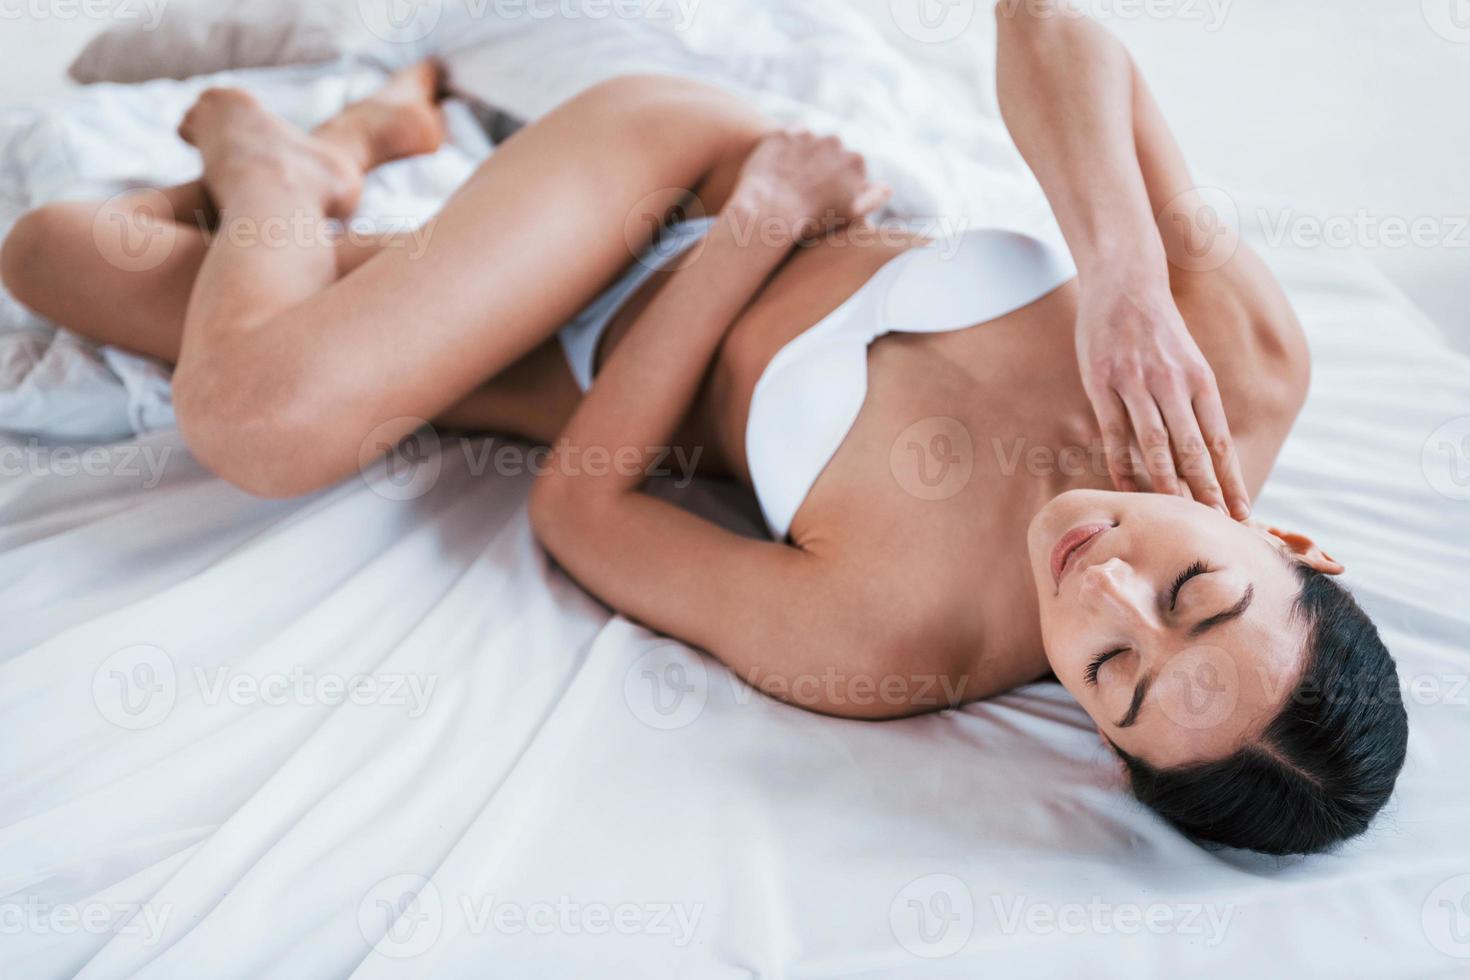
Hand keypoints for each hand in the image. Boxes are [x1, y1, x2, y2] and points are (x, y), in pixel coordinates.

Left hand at [729, 128, 890, 238]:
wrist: (770, 211)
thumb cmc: (813, 219)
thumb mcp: (852, 213)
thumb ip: (874, 197)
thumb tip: (887, 187)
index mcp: (857, 160)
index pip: (852, 170)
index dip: (841, 185)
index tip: (828, 199)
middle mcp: (836, 142)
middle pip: (832, 154)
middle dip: (824, 167)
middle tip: (809, 192)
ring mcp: (808, 136)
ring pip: (812, 144)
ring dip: (806, 157)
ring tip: (793, 182)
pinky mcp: (782, 135)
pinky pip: (789, 137)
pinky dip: (787, 148)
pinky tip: (780, 168)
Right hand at [1075, 276, 1250, 518]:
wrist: (1124, 278)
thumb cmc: (1156, 326)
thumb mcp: (1187, 358)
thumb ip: (1193, 399)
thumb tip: (1203, 450)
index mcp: (1199, 378)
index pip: (1219, 440)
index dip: (1231, 479)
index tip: (1242, 513)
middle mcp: (1172, 382)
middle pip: (1193, 448)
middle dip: (1207, 491)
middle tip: (1218, 527)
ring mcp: (1135, 382)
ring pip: (1155, 444)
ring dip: (1168, 485)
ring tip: (1178, 517)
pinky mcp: (1101, 382)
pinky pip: (1114, 433)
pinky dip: (1122, 465)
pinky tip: (1130, 490)